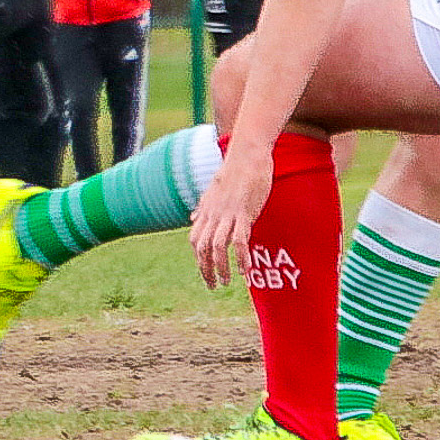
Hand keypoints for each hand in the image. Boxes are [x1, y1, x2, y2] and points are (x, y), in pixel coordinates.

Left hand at [189, 148, 273, 288]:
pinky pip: (239, 240)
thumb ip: (204, 206)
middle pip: (201, 248)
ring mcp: (228, 214)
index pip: (195, 240)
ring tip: (225, 282)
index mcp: (207, 210)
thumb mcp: (213, 190)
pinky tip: (245, 270)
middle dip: (205, 270)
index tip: (206, 272)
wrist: (247, 154)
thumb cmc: (234, 171)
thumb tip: (193, 217)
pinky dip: (240, 257)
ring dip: (220, 268)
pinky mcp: (244, 212)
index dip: (198, 259)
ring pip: (217, 247)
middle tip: (213, 286)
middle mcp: (213, 214)